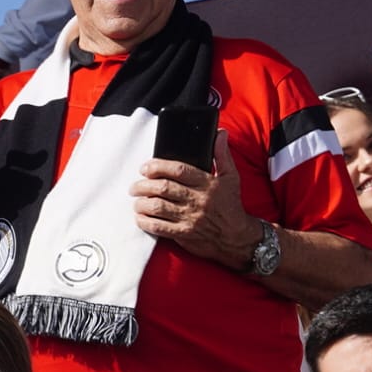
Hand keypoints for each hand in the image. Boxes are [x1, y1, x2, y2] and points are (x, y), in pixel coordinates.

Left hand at [132, 130, 258, 268]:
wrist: (236, 238)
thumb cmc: (231, 206)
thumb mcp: (231, 177)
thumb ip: (222, 154)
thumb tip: (220, 133)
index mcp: (207, 183)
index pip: (179, 170)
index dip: (158, 166)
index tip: (146, 167)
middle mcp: (197, 200)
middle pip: (163, 188)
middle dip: (144, 185)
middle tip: (135, 185)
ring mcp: (190, 218)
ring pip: (158, 207)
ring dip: (142, 203)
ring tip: (136, 200)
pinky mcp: (184, 234)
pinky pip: (159, 227)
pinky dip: (146, 222)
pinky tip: (140, 217)